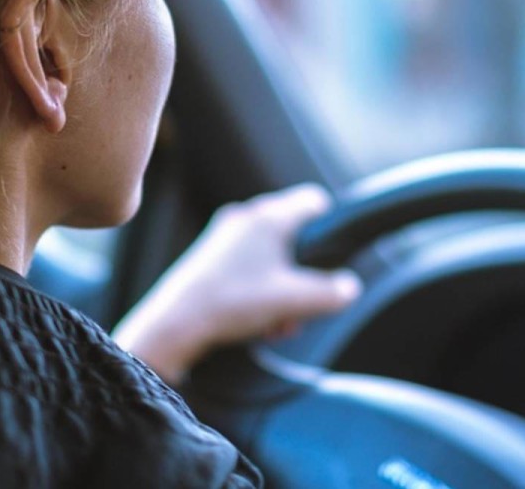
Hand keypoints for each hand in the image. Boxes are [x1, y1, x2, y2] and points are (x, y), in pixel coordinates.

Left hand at [113, 183, 362, 383]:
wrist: (175, 323)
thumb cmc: (233, 303)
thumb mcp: (294, 301)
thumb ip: (331, 293)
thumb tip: (349, 287)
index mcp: (268, 217)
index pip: (313, 201)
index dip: (330, 226)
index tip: (333, 256)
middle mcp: (245, 218)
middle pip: (293, 236)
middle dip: (303, 274)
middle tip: (302, 306)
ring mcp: (224, 237)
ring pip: (271, 257)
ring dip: (282, 290)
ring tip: (278, 323)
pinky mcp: (210, 258)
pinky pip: (249, 268)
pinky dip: (260, 292)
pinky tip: (258, 324)